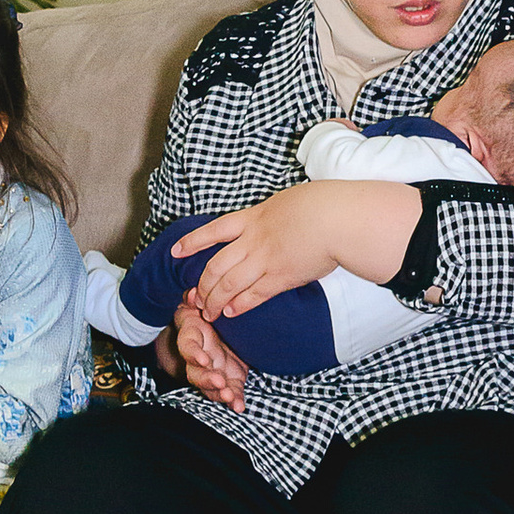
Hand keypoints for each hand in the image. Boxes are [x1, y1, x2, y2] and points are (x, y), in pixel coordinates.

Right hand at [166, 300, 250, 411]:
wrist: (216, 325)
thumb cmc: (205, 313)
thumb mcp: (199, 304)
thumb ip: (194, 299)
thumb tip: (193, 293)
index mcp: (192, 337)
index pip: (187, 346)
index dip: (193, 353)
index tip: (202, 358)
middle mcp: (198, 358)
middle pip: (195, 373)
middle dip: (207, 379)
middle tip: (219, 382)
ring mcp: (212, 370)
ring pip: (209, 386)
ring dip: (219, 393)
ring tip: (230, 397)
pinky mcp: (228, 378)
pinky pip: (228, 392)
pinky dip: (234, 400)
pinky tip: (239, 406)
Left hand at [169, 178, 414, 317]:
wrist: (338, 218)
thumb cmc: (321, 204)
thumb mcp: (287, 201)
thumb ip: (273, 215)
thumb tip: (271, 221)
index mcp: (253, 217)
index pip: (213, 230)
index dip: (191, 242)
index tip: (175, 251)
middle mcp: (253, 240)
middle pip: (216, 265)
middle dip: (202, 285)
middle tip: (194, 298)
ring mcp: (266, 260)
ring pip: (229, 284)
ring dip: (216, 300)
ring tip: (208, 312)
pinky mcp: (282, 277)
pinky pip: (254, 295)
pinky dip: (240, 305)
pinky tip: (231, 313)